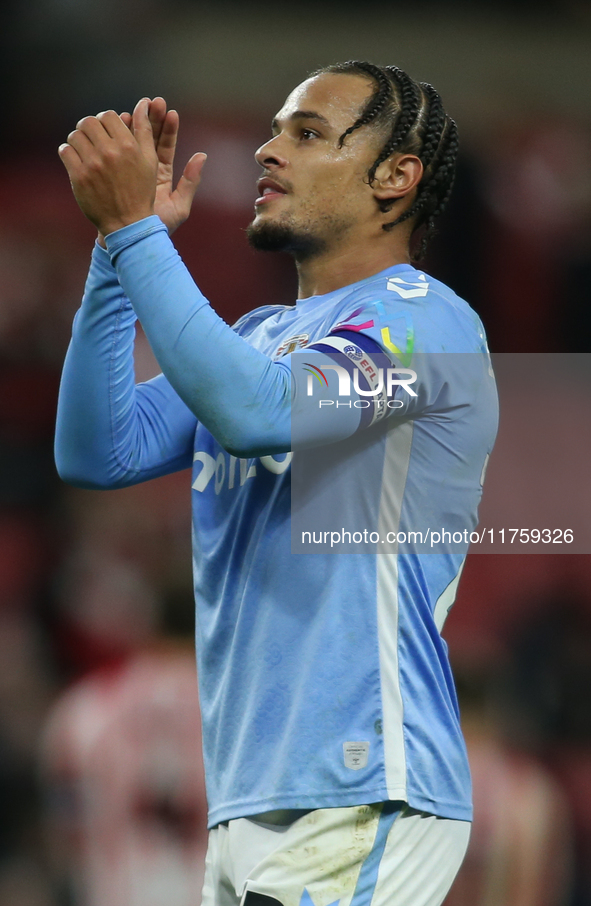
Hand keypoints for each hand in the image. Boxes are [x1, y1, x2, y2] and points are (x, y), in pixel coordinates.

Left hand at [59, 98, 158, 236]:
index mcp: (128, 146)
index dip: (105, 121)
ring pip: (75, 135)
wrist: (127, 224)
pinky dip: (67, 152)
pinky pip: (65, 151)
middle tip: (90, 137)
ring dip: (77, 139)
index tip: (105, 131)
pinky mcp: (78, 177)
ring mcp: (92, 165)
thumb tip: (143, 104)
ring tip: (82, 149)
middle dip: (89, 127)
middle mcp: (110, 153)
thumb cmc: (141, 192)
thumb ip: (145, 131)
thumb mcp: (150, 161)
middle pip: (89, 122)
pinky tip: (74, 159)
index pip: (109, 116)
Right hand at [121, 97, 206, 235]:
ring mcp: (127, 170)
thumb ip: (190, 183)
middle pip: (148, 138)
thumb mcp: (179, 208)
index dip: (168, 128)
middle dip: (150, 118)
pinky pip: (111, 151)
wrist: (131, 242)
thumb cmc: (156, 229)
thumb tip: (202, 156)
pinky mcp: (110, 174)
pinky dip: (112, 138)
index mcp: (162, 176)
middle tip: (154, 101)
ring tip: (133, 110)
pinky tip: (113, 126)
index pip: (165, 146)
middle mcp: (144, 170)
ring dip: (130, 124)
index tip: (170, 111)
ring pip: (128, 142)